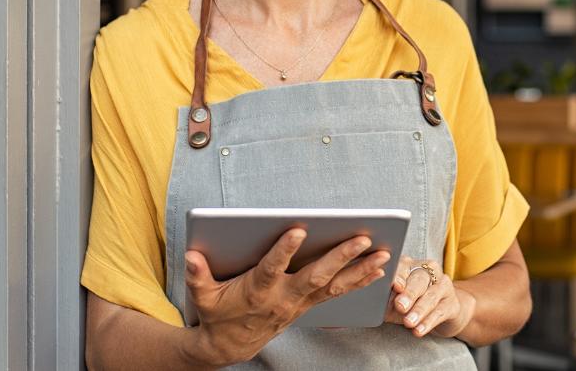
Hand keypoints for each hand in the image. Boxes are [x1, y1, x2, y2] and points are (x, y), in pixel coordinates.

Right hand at [184, 229, 389, 365]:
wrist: (231, 345)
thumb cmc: (218, 314)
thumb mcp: (203, 296)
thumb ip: (198, 275)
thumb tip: (192, 256)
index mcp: (257, 291)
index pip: (272, 268)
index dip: (284, 251)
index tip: (298, 230)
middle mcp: (284, 297)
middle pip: (316, 275)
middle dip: (340, 257)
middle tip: (362, 238)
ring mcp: (300, 303)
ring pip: (334, 285)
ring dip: (360, 269)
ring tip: (384, 253)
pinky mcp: (308, 305)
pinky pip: (338, 293)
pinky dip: (359, 281)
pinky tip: (378, 269)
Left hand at [386, 256, 475, 338]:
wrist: (440, 311)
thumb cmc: (410, 303)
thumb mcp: (394, 299)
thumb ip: (386, 297)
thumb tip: (374, 300)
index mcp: (411, 265)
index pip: (404, 266)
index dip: (399, 276)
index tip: (395, 286)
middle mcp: (429, 271)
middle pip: (420, 279)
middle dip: (409, 294)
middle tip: (400, 306)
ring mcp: (443, 286)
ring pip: (431, 296)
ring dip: (419, 310)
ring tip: (409, 322)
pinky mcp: (452, 303)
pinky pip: (440, 312)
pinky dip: (428, 322)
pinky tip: (419, 330)